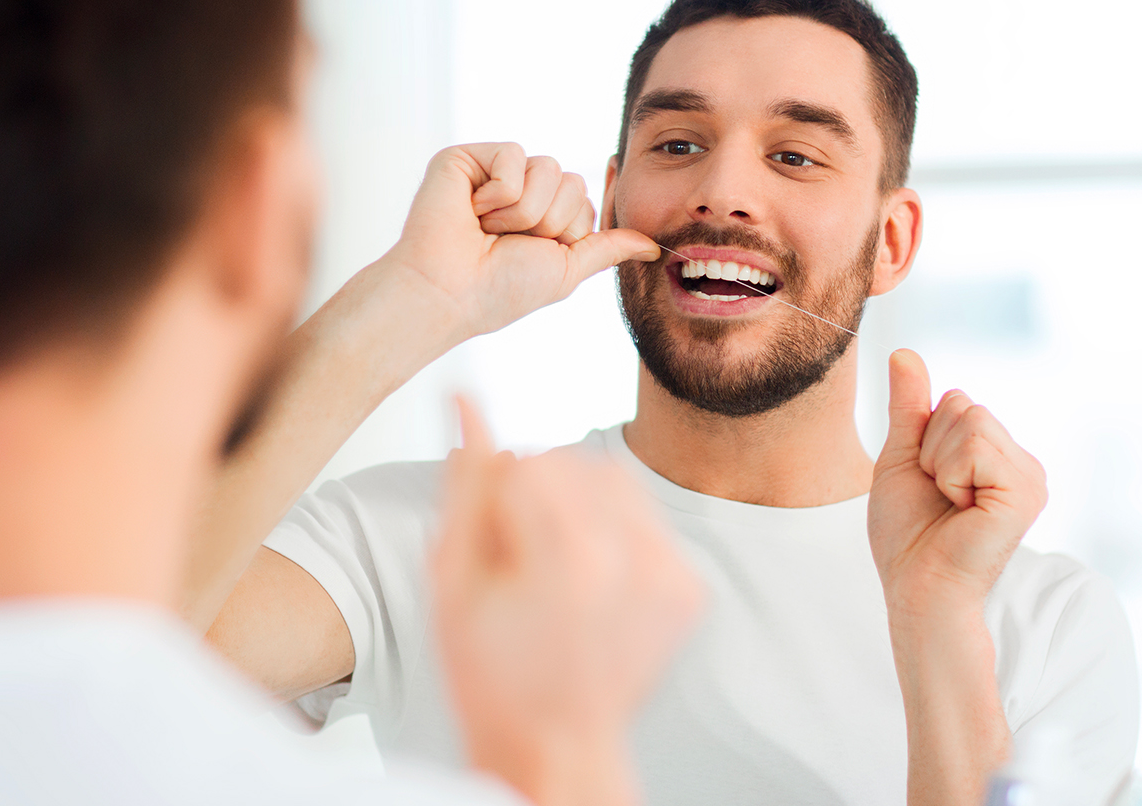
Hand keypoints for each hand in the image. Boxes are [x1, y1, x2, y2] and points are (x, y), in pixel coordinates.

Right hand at [382, 143, 660, 341]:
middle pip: (572, 181)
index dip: (571, 226)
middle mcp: (520, 190)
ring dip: (522, 212)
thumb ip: (607, 248)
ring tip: (486, 230)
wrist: (447, 292)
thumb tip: (653, 246)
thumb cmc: (499, 290)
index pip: (586, 198)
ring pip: (546, 168)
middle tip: (506, 243)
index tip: (545, 244)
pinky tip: (470, 211)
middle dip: (547, 222)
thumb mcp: (566, 270)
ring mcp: (493, 171)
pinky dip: (497, 193)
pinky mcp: (467, 157)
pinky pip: (513, 156)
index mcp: (543, 216)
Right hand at [432, 398, 701, 805]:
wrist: (556, 746)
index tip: (493, 552)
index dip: (494, 500)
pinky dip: (614, 531)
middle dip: (536, 493)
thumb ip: (465, 482)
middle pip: (570, 462)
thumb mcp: (452, 579)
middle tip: (521, 561)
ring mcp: (671, 573)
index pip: (523, 463)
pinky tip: (590, 580)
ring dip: (577, 502)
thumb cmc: (490, 672)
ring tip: (553, 565)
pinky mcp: (689, 586)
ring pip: (612, 478)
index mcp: (567, 557)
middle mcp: (633, 558)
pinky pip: (645, 515)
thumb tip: (464, 395)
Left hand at [868, 350, 1047, 614]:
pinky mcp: (1026, 492)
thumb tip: (904, 352)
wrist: (916, 585)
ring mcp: (1029, 477)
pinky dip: (952, 475)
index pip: (957, 400)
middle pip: (964, 405)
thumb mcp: (902, 456)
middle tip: (940, 496)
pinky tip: (963, 511)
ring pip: (970, 418)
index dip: (925, 437)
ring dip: (940, 463)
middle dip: (932, 448)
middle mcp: (1021, 463)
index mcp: (997, 455)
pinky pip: (976, 444)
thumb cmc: (908, 533)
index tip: (930, 482)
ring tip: (952, 504)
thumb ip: (910, 407)